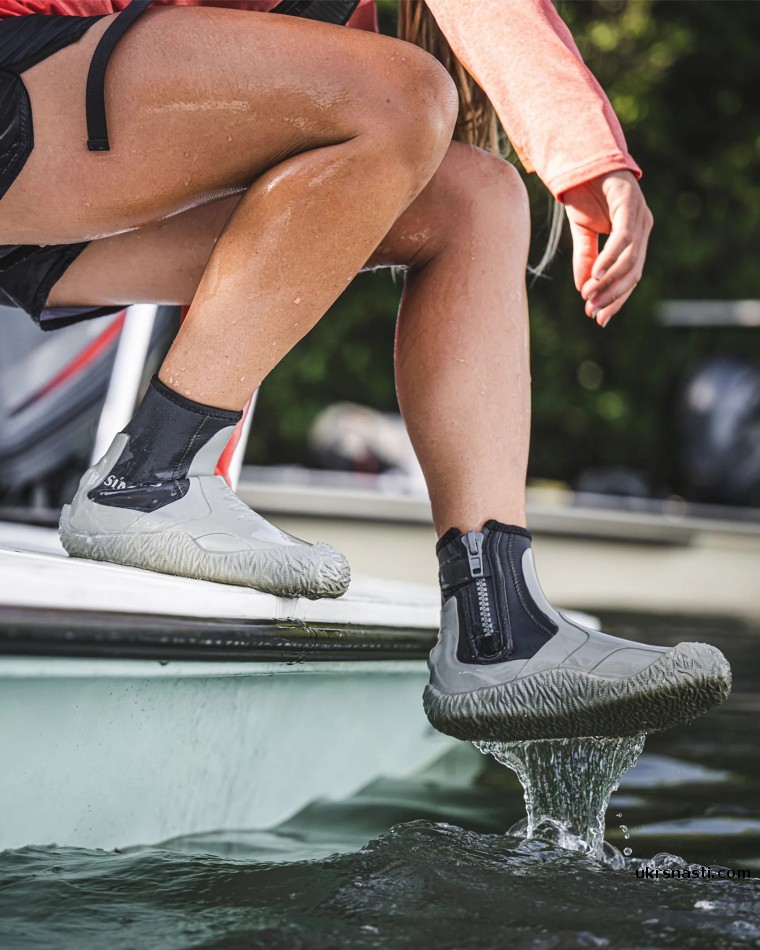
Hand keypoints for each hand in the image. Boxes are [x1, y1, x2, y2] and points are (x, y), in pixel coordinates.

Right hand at [563, 170, 652, 326]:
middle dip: (613, 296)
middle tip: (592, 312)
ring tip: (589, 295)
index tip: (598, 319)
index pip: (631, 277)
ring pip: (630, 259)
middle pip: (634, 272)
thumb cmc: (584, 193)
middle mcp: (644, 226)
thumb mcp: (583, 232)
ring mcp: (639, 214)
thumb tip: (584, 289)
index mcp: (636, 236)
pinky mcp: (629, 203)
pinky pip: (622, 238)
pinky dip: (609, 259)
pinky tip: (596, 275)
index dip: (616, 300)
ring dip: (609, 281)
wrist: (579, 158)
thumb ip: (587, 259)